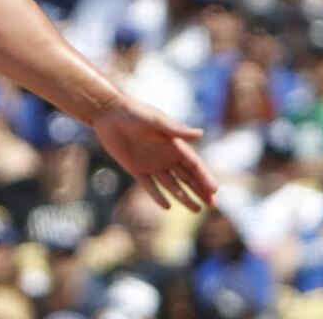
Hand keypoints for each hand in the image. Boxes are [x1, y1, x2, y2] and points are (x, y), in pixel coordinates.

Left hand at [91, 94, 216, 211]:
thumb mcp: (156, 120)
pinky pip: (149, 186)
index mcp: (174, 144)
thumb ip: (176, 129)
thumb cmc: (134, 112)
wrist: (108, 113)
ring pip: (171, 184)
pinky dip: (158, 196)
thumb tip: (200, 134)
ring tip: (196, 210)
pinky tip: (167, 206)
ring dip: (184, 197)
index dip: (205, 177)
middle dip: (200, 190)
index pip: (194, 165)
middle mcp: (165, 156)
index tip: (214, 190)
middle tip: (213, 204)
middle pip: (187, 177)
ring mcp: (151, 164)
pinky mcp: (135, 169)